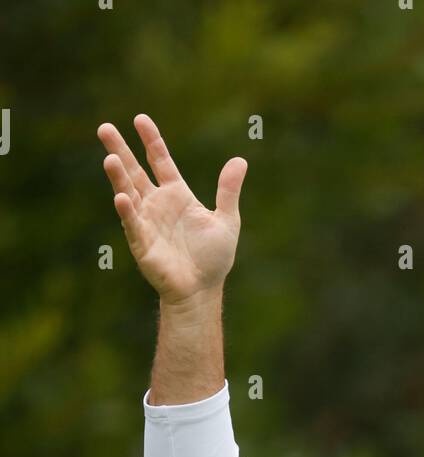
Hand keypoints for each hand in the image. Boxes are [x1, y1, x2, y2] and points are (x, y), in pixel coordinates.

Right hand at [96, 113, 246, 303]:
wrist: (202, 291)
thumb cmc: (213, 259)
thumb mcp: (226, 221)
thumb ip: (228, 191)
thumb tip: (240, 160)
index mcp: (177, 195)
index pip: (160, 161)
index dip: (151, 141)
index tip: (140, 119)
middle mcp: (157, 204)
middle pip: (134, 170)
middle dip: (120, 150)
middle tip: (104, 128)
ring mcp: (146, 221)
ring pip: (128, 192)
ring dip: (118, 176)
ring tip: (110, 158)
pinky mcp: (142, 242)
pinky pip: (132, 223)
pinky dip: (127, 210)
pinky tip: (122, 197)